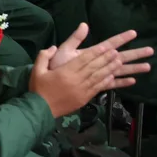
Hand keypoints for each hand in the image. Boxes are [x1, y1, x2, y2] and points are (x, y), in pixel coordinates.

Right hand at [30, 25, 152, 117]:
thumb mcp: (37, 70)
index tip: (105, 47)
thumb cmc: (39, 88)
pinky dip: (107, 82)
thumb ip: (44, 56)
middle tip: (117, 52)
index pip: (83, 60)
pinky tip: (114, 77)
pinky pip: (98, 88)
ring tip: (119, 61)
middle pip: (94, 67)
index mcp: (65, 72)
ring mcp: (82, 90)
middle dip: (106, 59)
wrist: (41, 109)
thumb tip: (53, 47)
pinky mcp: (85, 98)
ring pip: (99, 77)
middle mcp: (77, 80)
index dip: (95, 53)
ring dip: (110, 69)